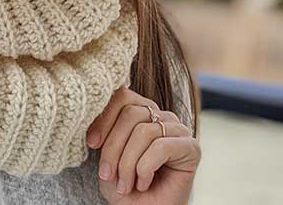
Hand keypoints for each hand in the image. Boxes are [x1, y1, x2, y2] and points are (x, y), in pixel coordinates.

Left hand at [86, 85, 199, 203]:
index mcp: (141, 111)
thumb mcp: (107, 156)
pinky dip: (145, 168)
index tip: (91, 143)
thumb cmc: (125, 186)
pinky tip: (143, 183)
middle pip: (131, 113)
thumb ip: (103, 132)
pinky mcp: (191, 147)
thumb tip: (91, 113)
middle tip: (107, 175)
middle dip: (113, 147)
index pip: (122, 96)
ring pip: (144, 132)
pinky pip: (162, 147)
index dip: (104, 118)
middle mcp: (161, 115)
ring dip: (128, 164)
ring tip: (125, 184)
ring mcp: (178, 129)